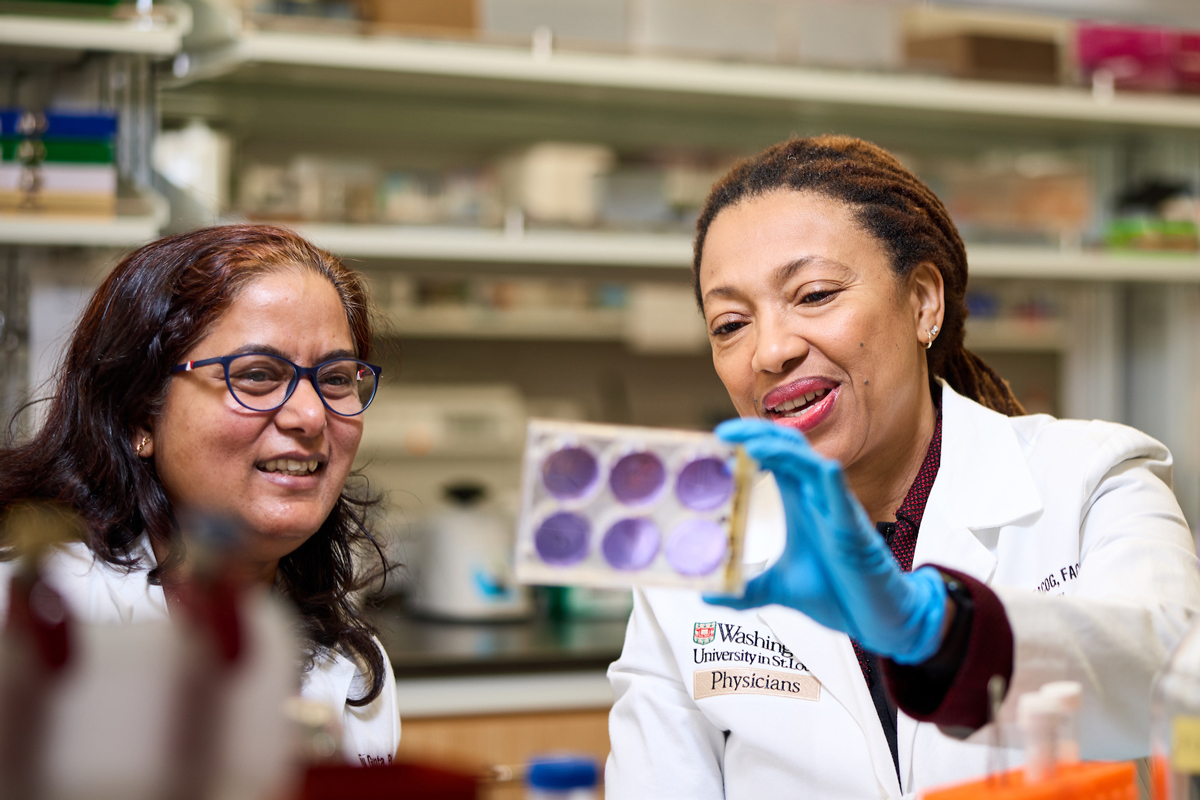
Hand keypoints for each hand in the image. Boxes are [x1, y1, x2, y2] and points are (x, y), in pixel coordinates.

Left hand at [705, 419, 946, 664]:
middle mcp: (817, 498)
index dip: (748, 441)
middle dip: (758, 434)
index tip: (717, 440)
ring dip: (783, 451)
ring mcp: (837, 510)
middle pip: (789, 448)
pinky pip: (844, 499)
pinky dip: (832, 482)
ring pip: (812, 465)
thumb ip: (744, 590)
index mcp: (799, 501)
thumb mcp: (778, 589)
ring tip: (752, 446)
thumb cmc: (835, 593)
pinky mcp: (854, 530)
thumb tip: (707, 597)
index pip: (774, 456)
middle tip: (723, 432)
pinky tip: (823, 469)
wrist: (872, 619)